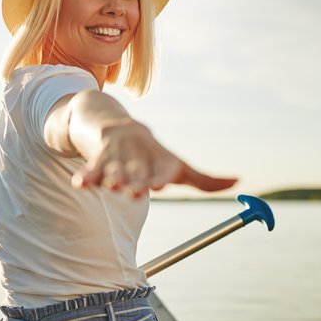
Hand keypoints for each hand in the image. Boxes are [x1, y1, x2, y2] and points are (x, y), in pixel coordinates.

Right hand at [72, 120, 237, 197]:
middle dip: (137, 182)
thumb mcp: (178, 166)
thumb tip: (239, 181)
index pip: (162, 170)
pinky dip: (87, 177)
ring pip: (115, 172)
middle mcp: (140, 158)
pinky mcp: (98, 160)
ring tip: (111, 186)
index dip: (160, 177)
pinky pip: (91, 171)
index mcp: (160, 161)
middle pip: (138, 174)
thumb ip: (205, 180)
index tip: (160, 185)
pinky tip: (81, 186)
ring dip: (113, 179)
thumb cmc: (154, 156)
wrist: (118, 128)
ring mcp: (118, 158)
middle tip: (137, 193)